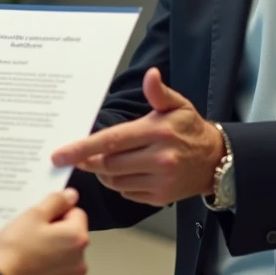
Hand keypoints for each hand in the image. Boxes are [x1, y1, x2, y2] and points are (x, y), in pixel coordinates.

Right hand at [0, 189, 88, 274]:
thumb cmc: (15, 249)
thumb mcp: (34, 214)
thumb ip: (57, 201)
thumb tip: (70, 196)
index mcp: (77, 237)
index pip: (76, 212)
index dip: (57, 212)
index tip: (42, 219)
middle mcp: (79, 260)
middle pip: (72, 234)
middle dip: (55, 231)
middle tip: (33, 234)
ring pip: (65, 252)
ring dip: (53, 248)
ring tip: (30, 249)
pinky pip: (58, 269)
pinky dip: (48, 265)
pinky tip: (31, 262)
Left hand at [51, 68, 223, 206]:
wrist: (215, 160)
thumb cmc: (190, 129)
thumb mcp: (178, 105)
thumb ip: (158, 92)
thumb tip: (150, 75)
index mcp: (158, 132)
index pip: (112, 141)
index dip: (83, 148)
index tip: (61, 155)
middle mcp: (159, 158)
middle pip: (109, 164)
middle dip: (92, 161)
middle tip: (87, 156)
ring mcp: (160, 181)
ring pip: (115, 181)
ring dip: (106, 173)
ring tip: (111, 161)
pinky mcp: (160, 198)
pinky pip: (127, 193)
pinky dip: (121, 184)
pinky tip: (130, 172)